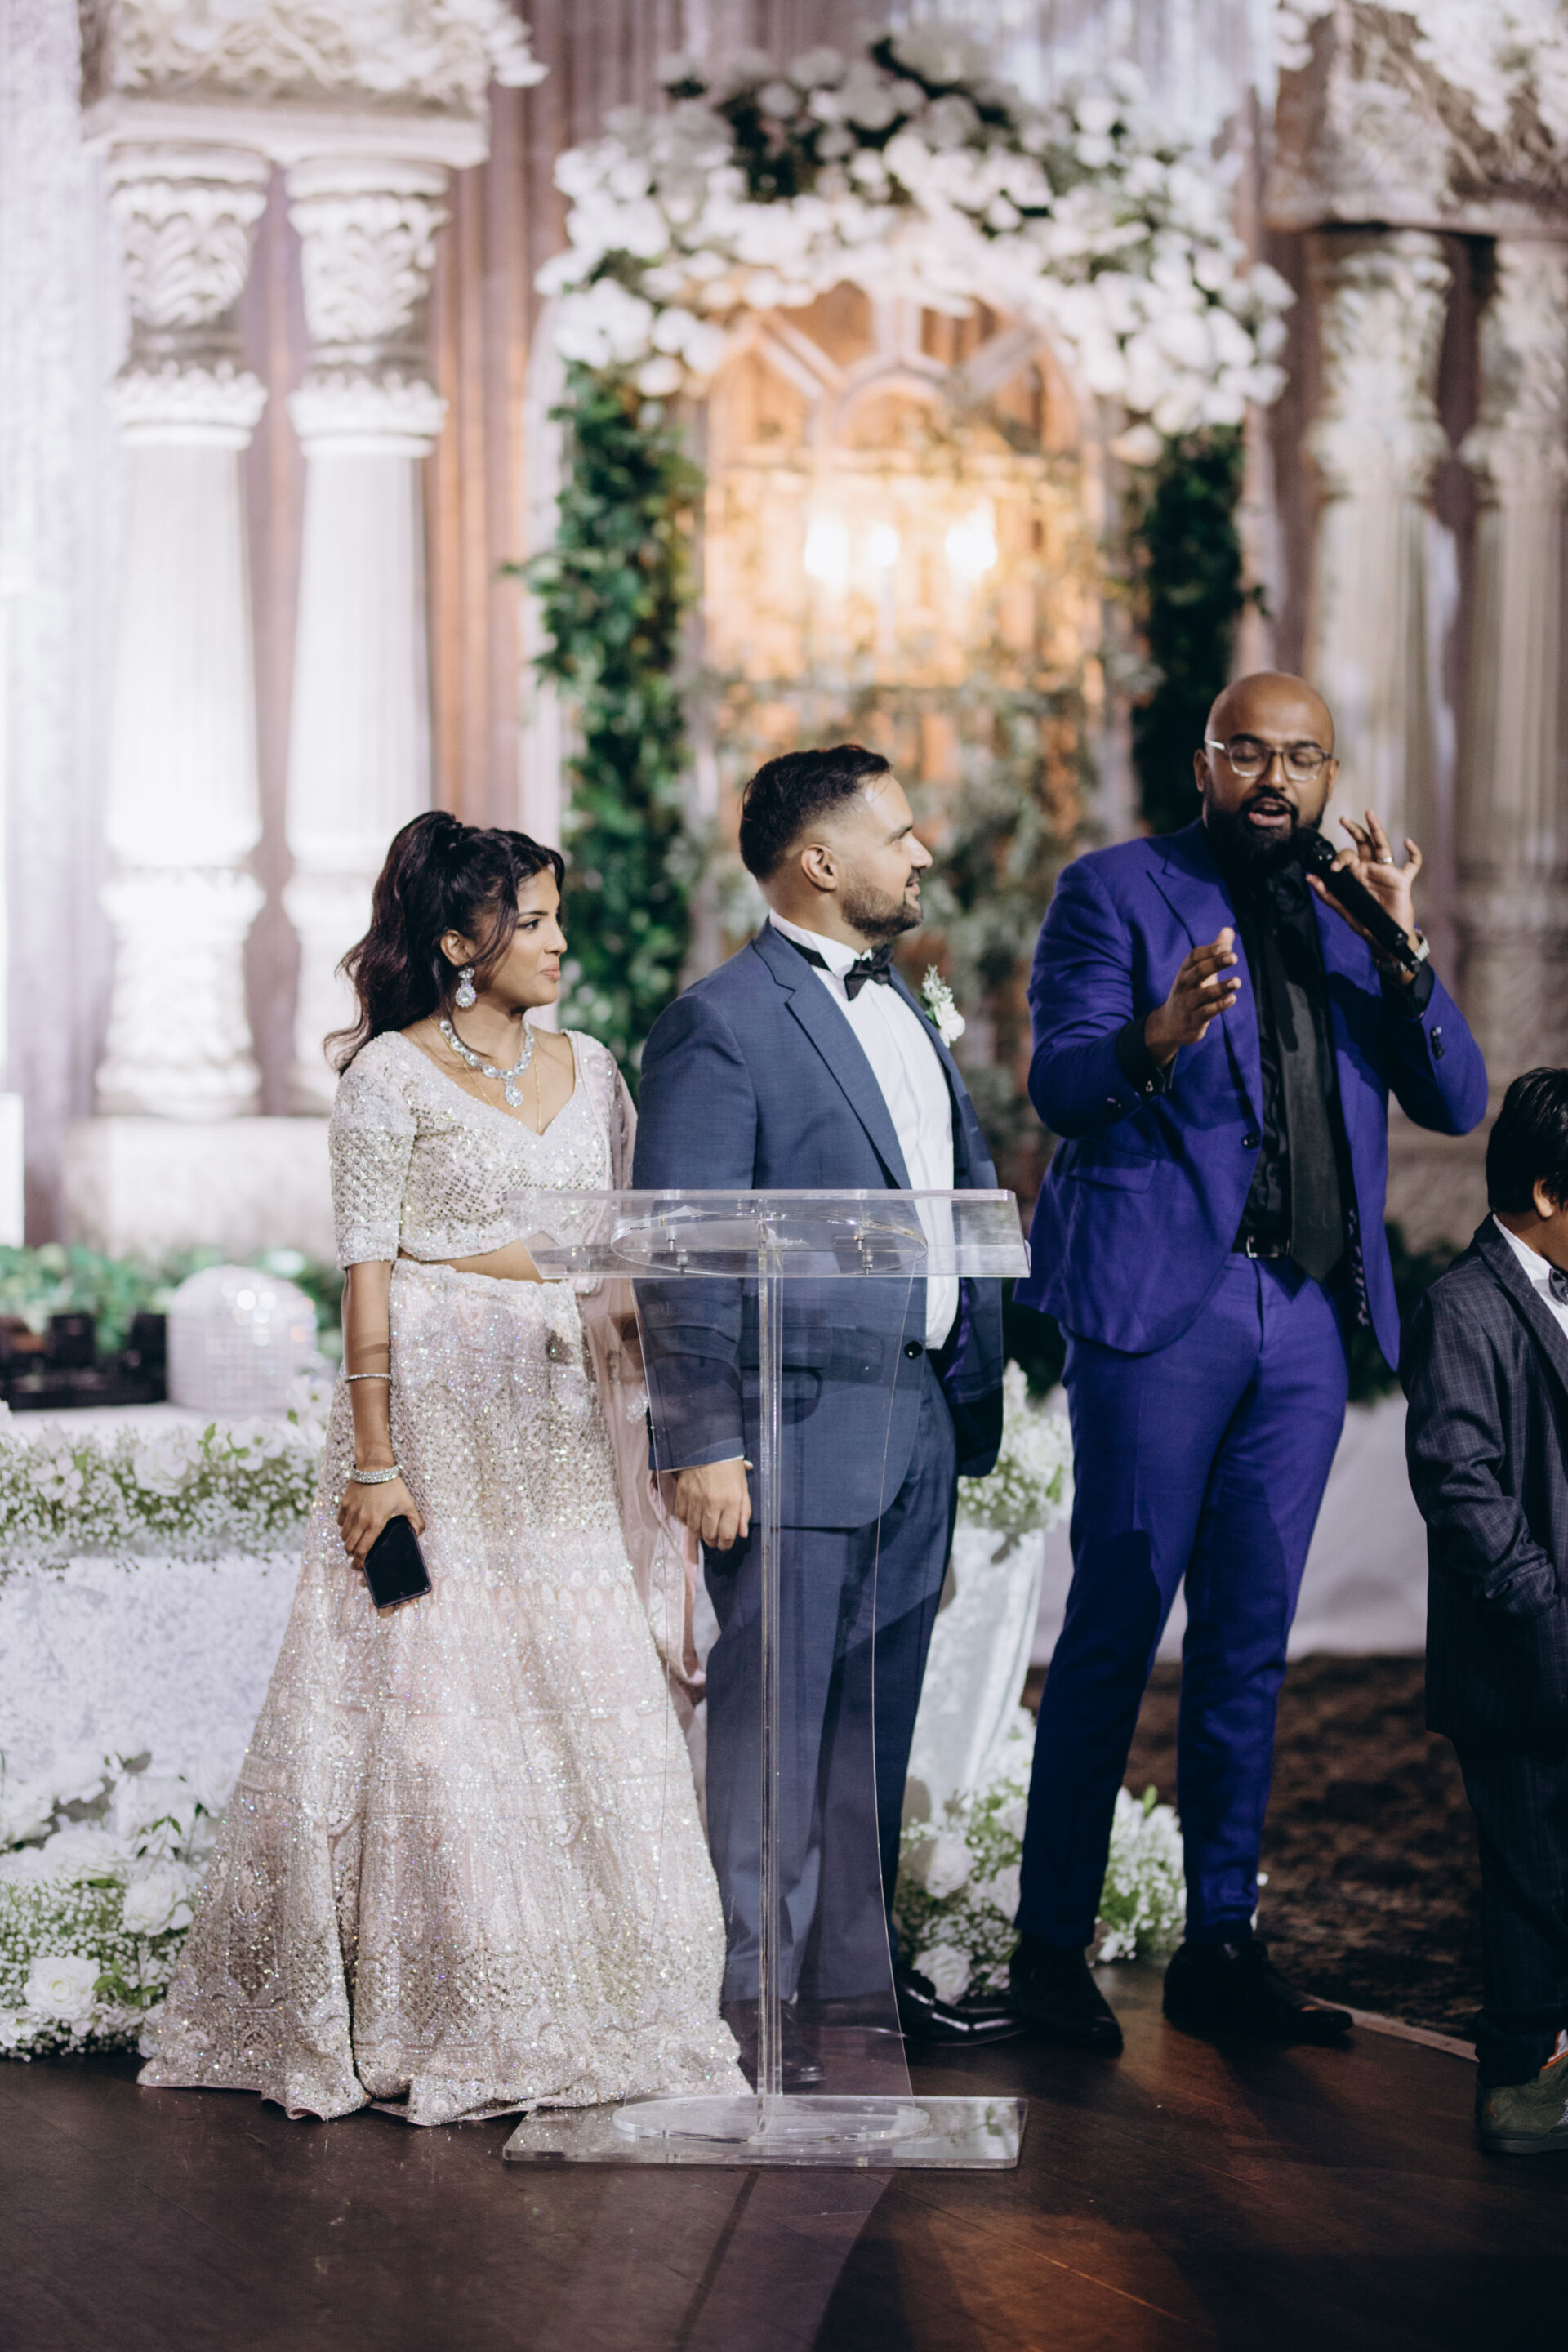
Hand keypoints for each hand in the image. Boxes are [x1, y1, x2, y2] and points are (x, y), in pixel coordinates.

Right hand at [337, 1473, 424, 1570]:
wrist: (375, 1466)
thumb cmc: (393, 1485)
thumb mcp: (408, 1503)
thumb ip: (416, 1521)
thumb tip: (418, 1534)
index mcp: (375, 1523)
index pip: (362, 1551)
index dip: (359, 1563)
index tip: (359, 1567)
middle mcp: (360, 1520)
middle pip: (349, 1547)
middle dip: (353, 1554)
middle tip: (358, 1555)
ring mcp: (350, 1512)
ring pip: (343, 1535)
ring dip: (348, 1541)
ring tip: (356, 1540)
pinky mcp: (344, 1504)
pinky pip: (339, 1522)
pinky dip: (344, 1527)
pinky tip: (352, 1524)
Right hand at [673, 1459, 751, 1550]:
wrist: (707, 1446)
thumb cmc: (729, 1466)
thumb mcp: (742, 1487)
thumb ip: (744, 1511)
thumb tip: (742, 1533)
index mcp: (730, 1501)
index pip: (727, 1535)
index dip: (726, 1544)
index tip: (726, 1544)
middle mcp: (711, 1504)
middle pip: (709, 1536)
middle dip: (713, 1541)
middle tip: (716, 1538)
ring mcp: (694, 1500)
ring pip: (694, 1530)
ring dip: (700, 1533)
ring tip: (705, 1529)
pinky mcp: (681, 1495)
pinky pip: (682, 1518)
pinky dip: (688, 1522)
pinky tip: (694, 1518)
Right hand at [1143, 930, 1240, 1064]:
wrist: (1169, 1025)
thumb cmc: (1190, 992)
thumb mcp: (1199, 972)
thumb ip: (1215, 952)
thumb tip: (1229, 929)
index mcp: (1185, 971)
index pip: (1194, 957)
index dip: (1210, 951)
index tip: (1227, 947)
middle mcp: (1184, 986)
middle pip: (1198, 971)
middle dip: (1215, 963)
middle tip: (1234, 957)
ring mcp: (1188, 1003)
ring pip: (1204, 993)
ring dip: (1221, 987)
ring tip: (1237, 981)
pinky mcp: (1194, 1020)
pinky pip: (1207, 1012)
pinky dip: (1219, 1005)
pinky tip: (1232, 999)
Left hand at [1307, 810, 1421, 962]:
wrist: (1385, 937)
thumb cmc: (1365, 922)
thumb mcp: (1343, 908)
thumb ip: (1327, 893)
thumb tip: (1309, 877)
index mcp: (1356, 874)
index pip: (1347, 856)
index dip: (1339, 858)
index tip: (1334, 869)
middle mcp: (1371, 869)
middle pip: (1363, 843)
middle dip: (1354, 830)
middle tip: (1343, 819)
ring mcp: (1387, 873)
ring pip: (1383, 846)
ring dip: (1376, 830)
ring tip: (1369, 814)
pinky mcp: (1402, 880)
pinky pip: (1412, 864)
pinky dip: (1413, 853)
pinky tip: (1408, 843)